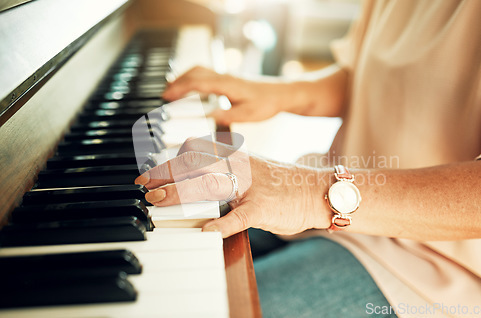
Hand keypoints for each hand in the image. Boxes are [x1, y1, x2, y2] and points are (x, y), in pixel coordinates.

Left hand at [134, 136, 331, 237]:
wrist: (314, 192)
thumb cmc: (279, 185)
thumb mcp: (249, 171)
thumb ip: (223, 172)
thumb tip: (192, 180)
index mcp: (235, 156)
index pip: (194, 150)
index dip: (168, 160)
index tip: (149, 173)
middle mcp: (239, 166)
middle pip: (194, 163)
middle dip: (165, 174)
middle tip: (146, 188)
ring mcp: (251, 186)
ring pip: (209, 184)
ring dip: (180, 193)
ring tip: (158, 202)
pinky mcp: (262, 208)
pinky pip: (239, 217)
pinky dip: (220, 225)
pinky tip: (205, 232)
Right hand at [162, 66, 291, 124]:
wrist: (282, 94)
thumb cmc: (267, 103)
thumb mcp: (248, 114)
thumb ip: (227, 116)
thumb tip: (208, 117)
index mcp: (227, 84)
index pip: (197, 83)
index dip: (180, 89)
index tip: (166, 96)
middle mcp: (224, 77)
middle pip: (194, 73)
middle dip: (177, 82)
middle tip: (164, 95)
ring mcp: (226, 76)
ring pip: (199, 70)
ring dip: (184, 78)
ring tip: (172, 91)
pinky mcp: (228, 79)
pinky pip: (205, 74)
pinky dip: (193, 79)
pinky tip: (191, 89)